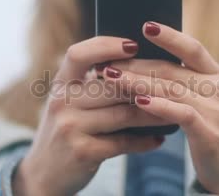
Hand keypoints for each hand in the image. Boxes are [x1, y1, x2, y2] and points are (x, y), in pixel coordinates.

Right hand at [14, 36, 169, 195]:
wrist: (43, 174)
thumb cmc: (66, 129)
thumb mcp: (68, 102)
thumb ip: (92, 84)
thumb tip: (138, 64)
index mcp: (60, 83)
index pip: (78, 54)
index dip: (106, 46)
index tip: (134, 44)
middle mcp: (61, 102)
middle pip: (110, 85)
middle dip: (144, 83)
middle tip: (172, 80)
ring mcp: (70, 128)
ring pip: (123, 113)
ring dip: (153, 112)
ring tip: (175, 109)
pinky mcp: (83, 152)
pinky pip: (123, 142)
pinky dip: (144, 140)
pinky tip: (159, 138)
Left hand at [102, 22, 218, 195]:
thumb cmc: (213, 132)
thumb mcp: (204, 102)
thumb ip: (183, 84)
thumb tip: (142, 67)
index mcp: (217, 75)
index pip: (192, 48)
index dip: (169, 36)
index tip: (145, 25)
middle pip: (172, 69)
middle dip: (136, 64)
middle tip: (108, 61)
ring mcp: (217, 110)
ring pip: (171, 89)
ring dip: (138, 82)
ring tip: (112, 77)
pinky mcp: (210, 133)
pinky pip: (181, 114)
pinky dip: (159, 106)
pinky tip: (138, 102)